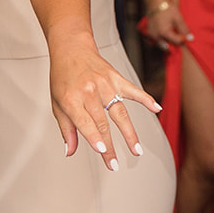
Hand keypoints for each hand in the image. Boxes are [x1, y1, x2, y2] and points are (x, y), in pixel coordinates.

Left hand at [48, 37, 160, 170]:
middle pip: (103, 123)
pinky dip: (146, 99)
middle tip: (114, 164)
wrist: (71, 47)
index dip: (94, 137)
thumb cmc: (62, 77)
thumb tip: (70, 151)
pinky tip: (156, 109)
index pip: (85, 122)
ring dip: (129, 133)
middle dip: (110, 146)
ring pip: (120, 112)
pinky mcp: (116, 78)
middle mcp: (89, 92)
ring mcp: (105, 84)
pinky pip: (133, 90)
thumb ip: (66, 129)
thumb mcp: (57, 103)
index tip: (103, 151)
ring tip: (136, 150)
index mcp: (72, 99)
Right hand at [146, 0, 191, 48]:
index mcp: (165, 33)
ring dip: (166, 43)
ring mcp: (151, 35)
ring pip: (160, 45)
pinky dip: (160, 39)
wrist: (155, 2)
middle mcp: (157, 36)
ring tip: (171, 35)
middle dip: (173, 44)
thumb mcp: (178, 19)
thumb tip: (191, 39)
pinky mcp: (148, 33)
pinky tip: (164, 33)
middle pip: (167, 47)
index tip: (184, 35)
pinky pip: (155, 40)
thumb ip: (184, 30)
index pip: (176, 42)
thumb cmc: (167, 9)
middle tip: (177, 36)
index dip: (182, 39)